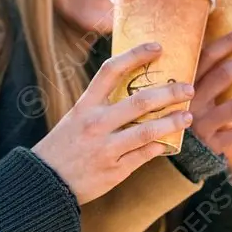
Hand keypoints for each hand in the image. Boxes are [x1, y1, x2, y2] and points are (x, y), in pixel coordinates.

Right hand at [33, 43, 193, 204]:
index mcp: (85, 106)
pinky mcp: (114, 171)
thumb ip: (102, 106)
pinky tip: (170, 142)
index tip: (157, 47)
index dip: (136, 55)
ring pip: (148, 131)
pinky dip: (160, 146)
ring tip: (188, 116)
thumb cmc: (63, 147)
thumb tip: (139, 94)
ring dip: (172, 122)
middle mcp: (95, 124)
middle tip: (188, 88)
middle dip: (169, 93)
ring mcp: (106, 148)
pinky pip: (145, 155)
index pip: (111, 70)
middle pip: (140, 101)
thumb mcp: (75, 118)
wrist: (44, 183)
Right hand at [189, 27, 231, 151]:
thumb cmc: (211, 115)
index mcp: (193, 81)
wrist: (188, 152)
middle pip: (222, 76)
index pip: (208, 55)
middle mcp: (194, 99)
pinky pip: (231, 137)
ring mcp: (200, 123)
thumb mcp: (218, 97)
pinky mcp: (210, 144)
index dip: (228, 42)